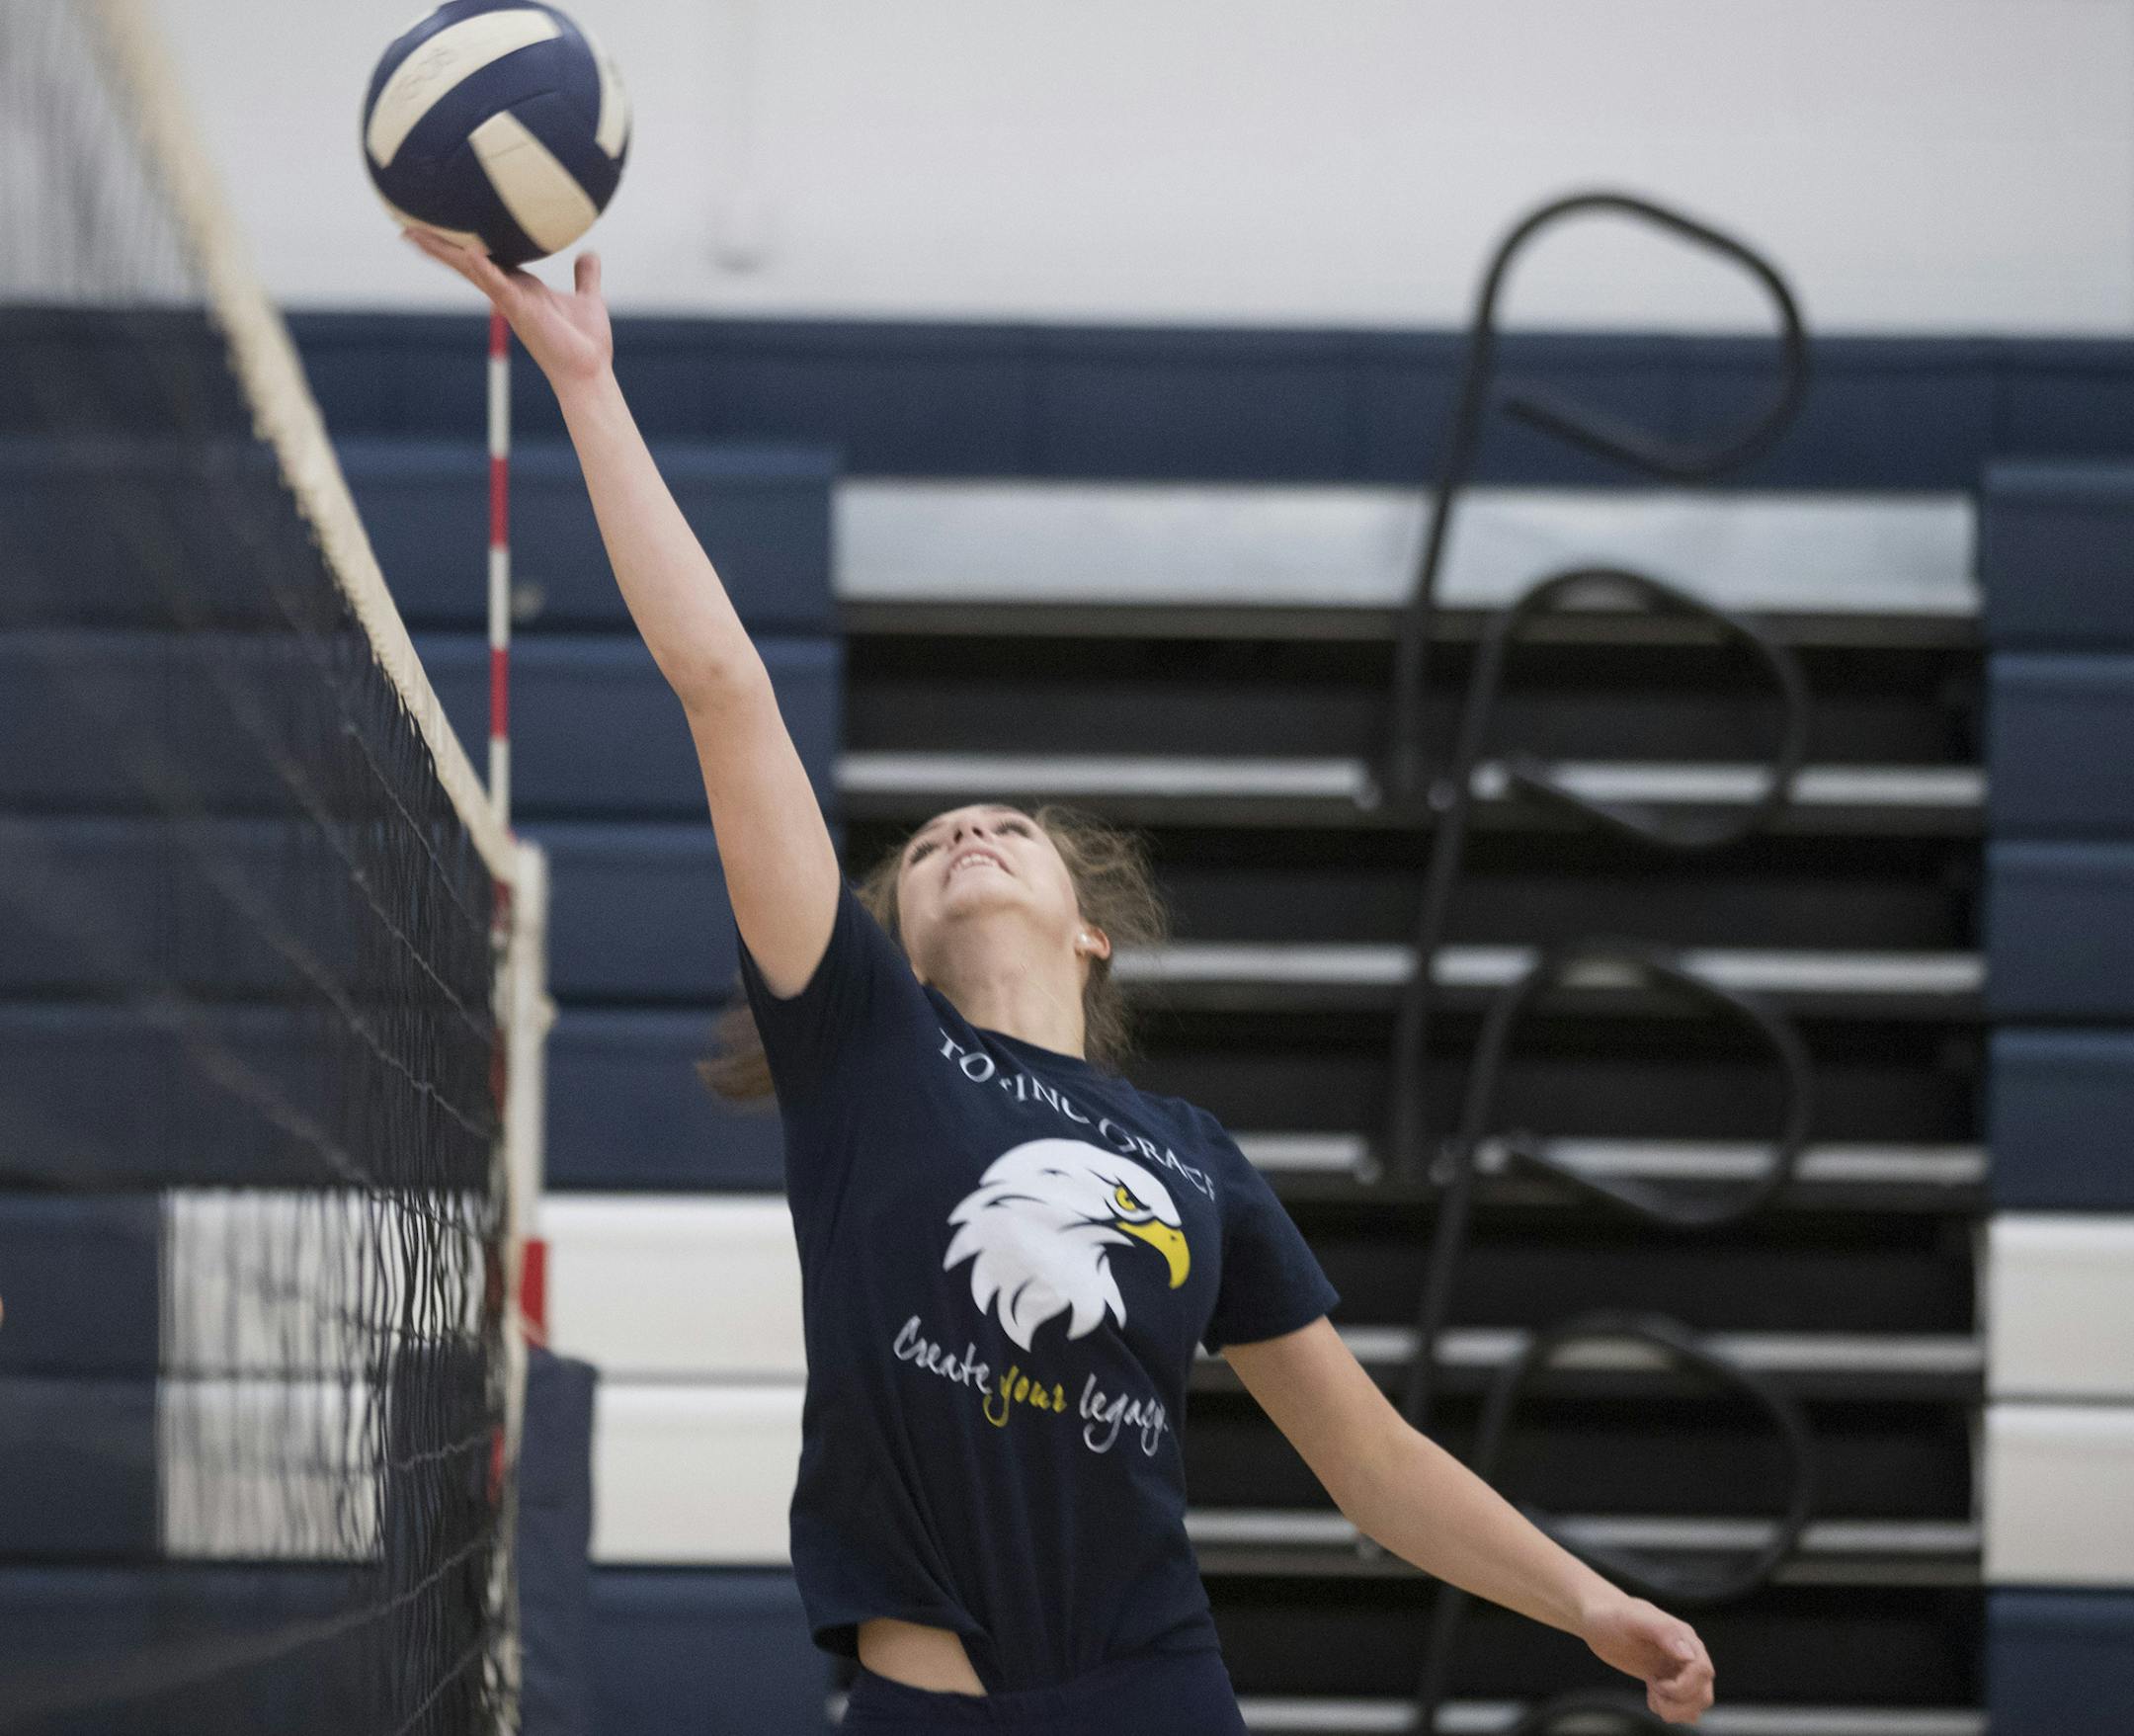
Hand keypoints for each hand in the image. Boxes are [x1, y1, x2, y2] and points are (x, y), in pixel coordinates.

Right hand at [402, 227, 612, 385]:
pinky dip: (486, 269)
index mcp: (520, 287)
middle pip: (466, 262)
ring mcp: (511, 302)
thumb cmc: (585, 342)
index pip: (485, 259)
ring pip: (471, 270)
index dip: (462, 242)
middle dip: (437, 246)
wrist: (590, 372)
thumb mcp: (587, 299)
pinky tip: (470, 251)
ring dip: (445, 252)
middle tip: (407, 227)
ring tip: (416, 233)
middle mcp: (508, 293)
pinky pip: (500, 286)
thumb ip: (585, 276)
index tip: (441, 225)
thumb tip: (589, 253)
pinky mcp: (521, 311)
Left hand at [1578, 1591, 1713, 1724]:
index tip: (1655, 1682)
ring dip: (1676, 1709)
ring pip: (1697, 1703)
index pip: (1703, 1671)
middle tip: (1652, 1689)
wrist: (1599, 1619)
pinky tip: (1651, 1695)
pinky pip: (1683, 1706)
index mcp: (1684, 1637)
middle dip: (1679, 1702)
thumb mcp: (1631, 1618)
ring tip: (1653, 1695)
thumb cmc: (1612, 1616)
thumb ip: (1663, 1631)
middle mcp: (1687, 1655)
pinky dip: (1670, 1709)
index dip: (1683, 1686)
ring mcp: (1678, 1669)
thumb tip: (1688, 1655)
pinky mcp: (1668, 1680)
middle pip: (1703, 1693)